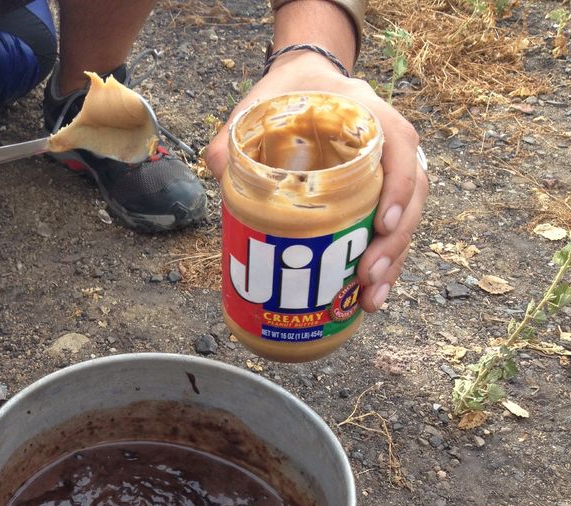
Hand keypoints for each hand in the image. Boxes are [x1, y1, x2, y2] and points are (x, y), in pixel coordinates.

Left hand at [204, 53, 427, 312]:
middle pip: (412, 193)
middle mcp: (389, 142)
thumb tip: (219, 170)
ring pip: (407, 218)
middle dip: (394, 242)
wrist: (305, 79)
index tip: (383, 223)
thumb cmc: (287, 92)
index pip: (401, 147)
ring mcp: (388, 170)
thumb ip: (233, 137)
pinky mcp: (378, 195)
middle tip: (368, 277)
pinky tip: (366, 296)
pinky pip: (391, 229)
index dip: (400, 187)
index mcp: (368, 114)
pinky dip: (383, 263)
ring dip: (393, 262)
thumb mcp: (259, 105)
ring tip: (371, 300)